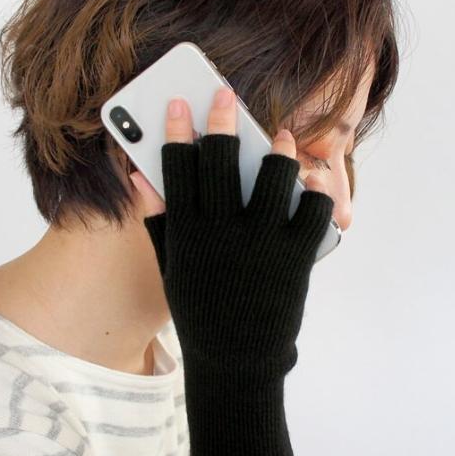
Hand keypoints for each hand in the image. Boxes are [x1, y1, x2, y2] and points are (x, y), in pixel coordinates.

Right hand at [130, 85, 333, 455]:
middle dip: (222, 119)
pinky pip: (314, 209)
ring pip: (274, 175)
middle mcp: (223, 232)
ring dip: (277, 150)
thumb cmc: (201, 310)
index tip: (178, 103)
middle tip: (225, 94)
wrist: (236, 362)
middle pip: (221, 160)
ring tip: (280, 138)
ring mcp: (262, 243)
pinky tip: (311, 184)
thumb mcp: (172, 266)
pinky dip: (316, 192)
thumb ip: (156, 218)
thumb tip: (138, 175)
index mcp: (187, 233)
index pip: (177, 168)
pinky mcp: (297, 257)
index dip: (175, 131)